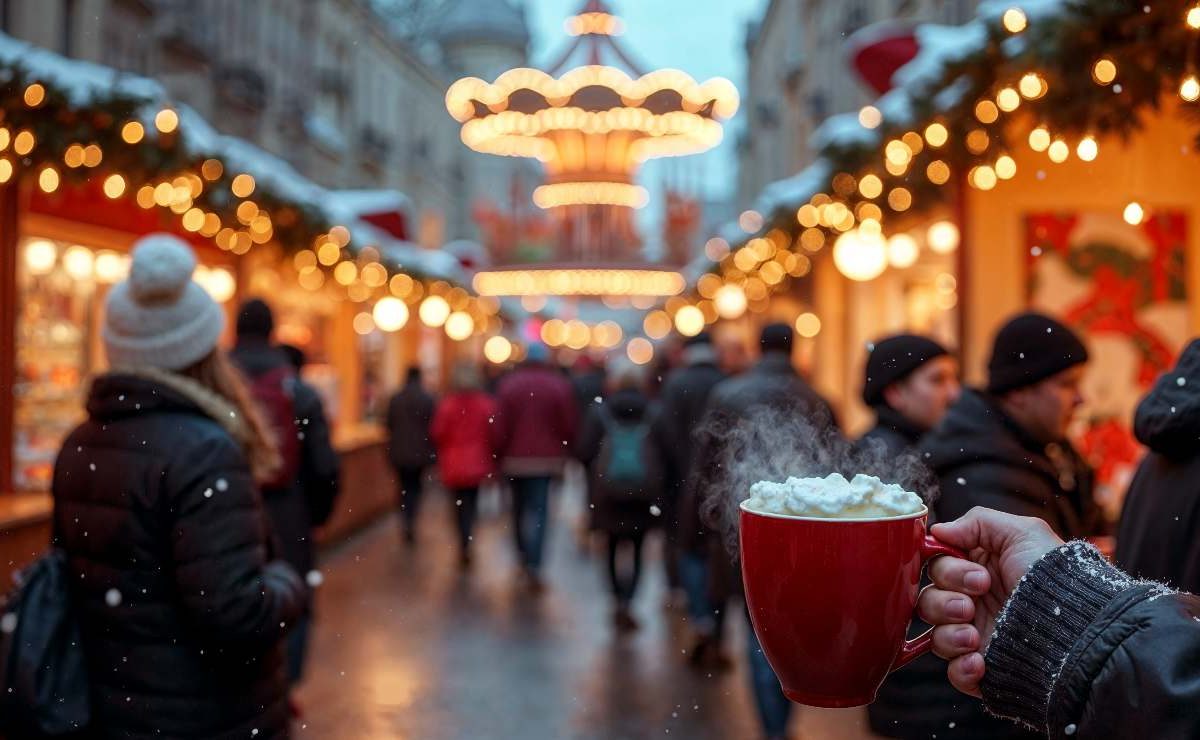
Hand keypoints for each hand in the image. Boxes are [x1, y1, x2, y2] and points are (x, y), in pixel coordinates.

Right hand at [917, 507, 1062, 696]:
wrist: (1081, 628)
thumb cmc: (1056, 577)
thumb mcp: (1023, 532)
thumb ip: (976, 523)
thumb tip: (938, 530)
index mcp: (977, 570)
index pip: (936, 566)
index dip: (946, 569)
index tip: (976, 575)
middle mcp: (973, 602)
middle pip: (928, 600)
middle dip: (945, 600)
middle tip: (973, 602)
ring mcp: (977, 636)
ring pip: (936, 635)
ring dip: (949, 633)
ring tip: (974, 634)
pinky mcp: (984, 668)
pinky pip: (954, 672)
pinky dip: (960, 667)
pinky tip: (978, 660)